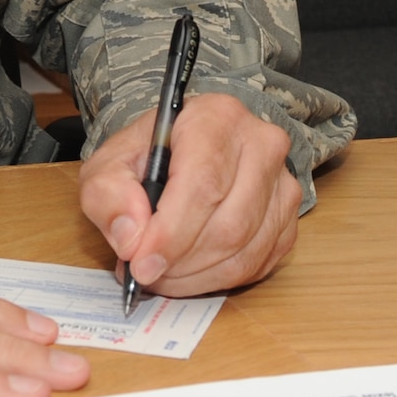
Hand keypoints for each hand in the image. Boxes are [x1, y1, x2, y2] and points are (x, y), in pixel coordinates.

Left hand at [77, 92, 300, 297]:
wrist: (180, 151)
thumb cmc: (148, 156)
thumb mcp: (109, 165)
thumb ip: (108, 194)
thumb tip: (131, 237)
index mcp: (217, 116)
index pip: (202, 183)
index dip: (172, 232)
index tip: (141, 263)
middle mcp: (261, 144)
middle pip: (229, 223)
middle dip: (181, 261)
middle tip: (146, 273)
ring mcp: (282, 183)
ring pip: (245, 250)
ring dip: (197, 276)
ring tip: (162, 273)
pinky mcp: (288, 218)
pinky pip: (259, 264)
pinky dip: (218, 280)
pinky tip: (189, 272)